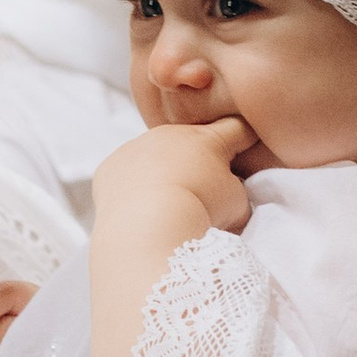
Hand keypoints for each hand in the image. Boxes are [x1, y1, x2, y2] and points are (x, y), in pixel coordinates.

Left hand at [92, 115, 251, 242]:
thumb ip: (236, 189)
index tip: (247, 153)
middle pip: (189, 143)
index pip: (235, 129)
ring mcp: (133, 148)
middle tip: (204, 193)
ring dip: (164, 173)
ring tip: (168, 205)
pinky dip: (134, 187)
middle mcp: (167, 135)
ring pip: (154, 156)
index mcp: (204, 138)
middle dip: (199, 162)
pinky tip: (140, 209)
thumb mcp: (237, 203)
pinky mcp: (108, 169)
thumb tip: (226, 189)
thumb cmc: (199, 213)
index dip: (245, 141)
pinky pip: (127, 174)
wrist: (145, 227)